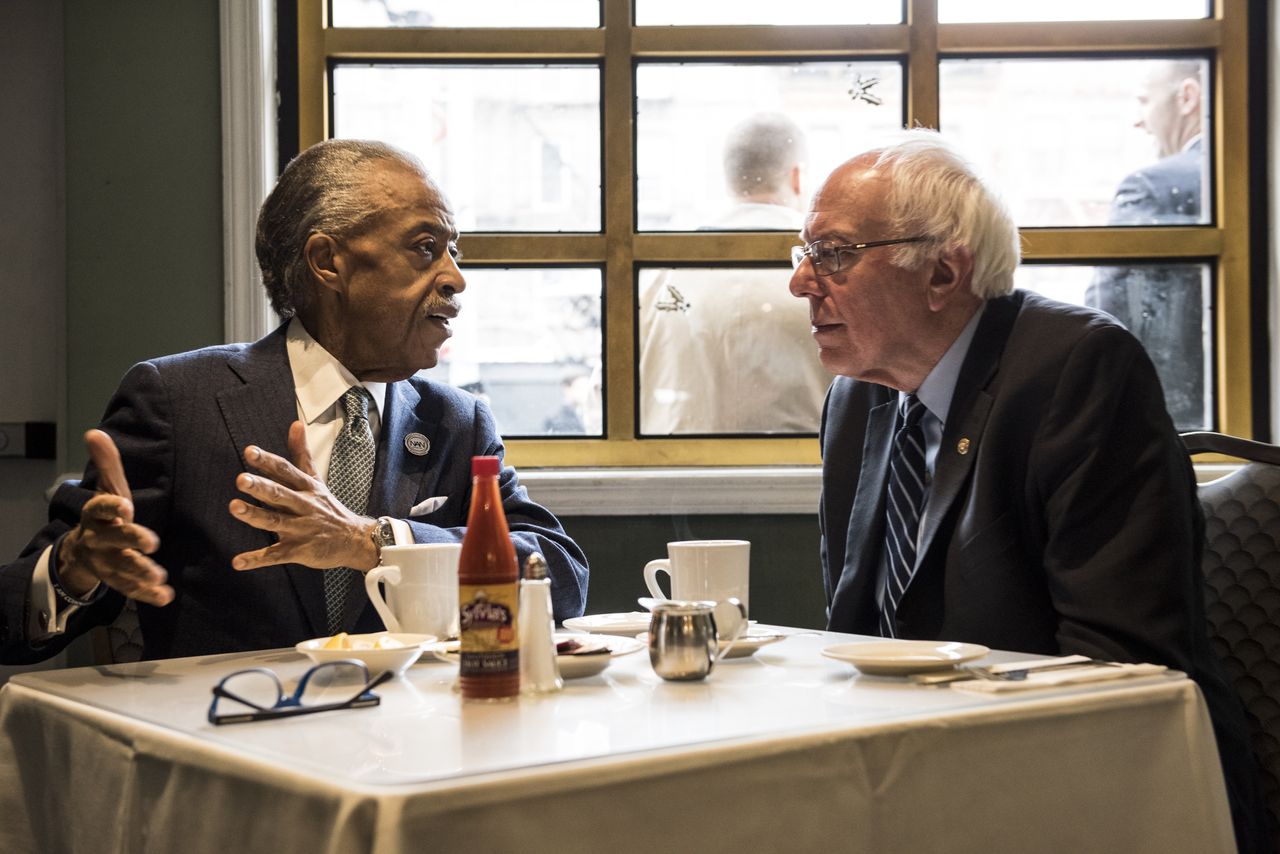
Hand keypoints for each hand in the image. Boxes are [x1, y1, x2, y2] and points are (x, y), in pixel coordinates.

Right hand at [57, 430, 173, 606]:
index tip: (125, 505)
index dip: (111, 507)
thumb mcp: (108, 488)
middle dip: (132, 541)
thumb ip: (107, 464)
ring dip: (141, 572)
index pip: (100, 509)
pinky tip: (166, 596)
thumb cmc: (105, 514)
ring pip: (123, 569)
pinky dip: (148, 595)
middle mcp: (100, 539)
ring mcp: (107, 562)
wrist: (83, 551)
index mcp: (97, 515)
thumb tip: (95, 433)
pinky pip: (132, 590)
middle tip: (152, 542)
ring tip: (159, 576)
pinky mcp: (118, 580)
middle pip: (115, 540)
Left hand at [229, 420, 378, 571]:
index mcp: (307, 488)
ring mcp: (301, 529)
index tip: (250, 451)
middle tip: (241, 480)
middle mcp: (304, 506)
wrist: (354, 539)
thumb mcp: (316, 479)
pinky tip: (238, 562)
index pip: (286, 471)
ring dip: (255, 515)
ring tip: (234, 508)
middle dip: (261, 487)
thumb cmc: (329, 507)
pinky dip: (257, 559)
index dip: (268, 461)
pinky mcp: (299, 550)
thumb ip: (301, 453)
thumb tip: (295, 423)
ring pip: (276, 522)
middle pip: (281, 495)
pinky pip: (275, 555)